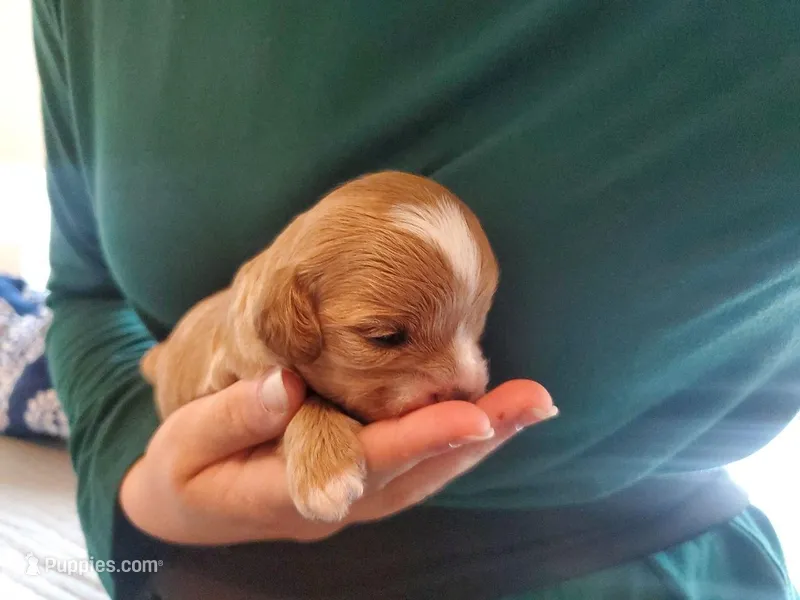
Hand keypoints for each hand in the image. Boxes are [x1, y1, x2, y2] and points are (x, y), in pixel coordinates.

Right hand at [120, 368, 555, 544]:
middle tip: (536, 401)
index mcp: (290, 491)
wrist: (183, 507)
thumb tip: (287, 380)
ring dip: (481, 440)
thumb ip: (233, 415)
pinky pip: (417, 467)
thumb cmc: (182, 469)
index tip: (474, 414)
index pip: (367, 464)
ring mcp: (354, 499)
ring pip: (427, 473)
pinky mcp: (360, 483)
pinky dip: (456, 443)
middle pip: (418, 471)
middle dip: (479, 436)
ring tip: (531, 405)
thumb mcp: (185, 442)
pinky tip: (489, 418)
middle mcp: (338, 503)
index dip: (421, 439)